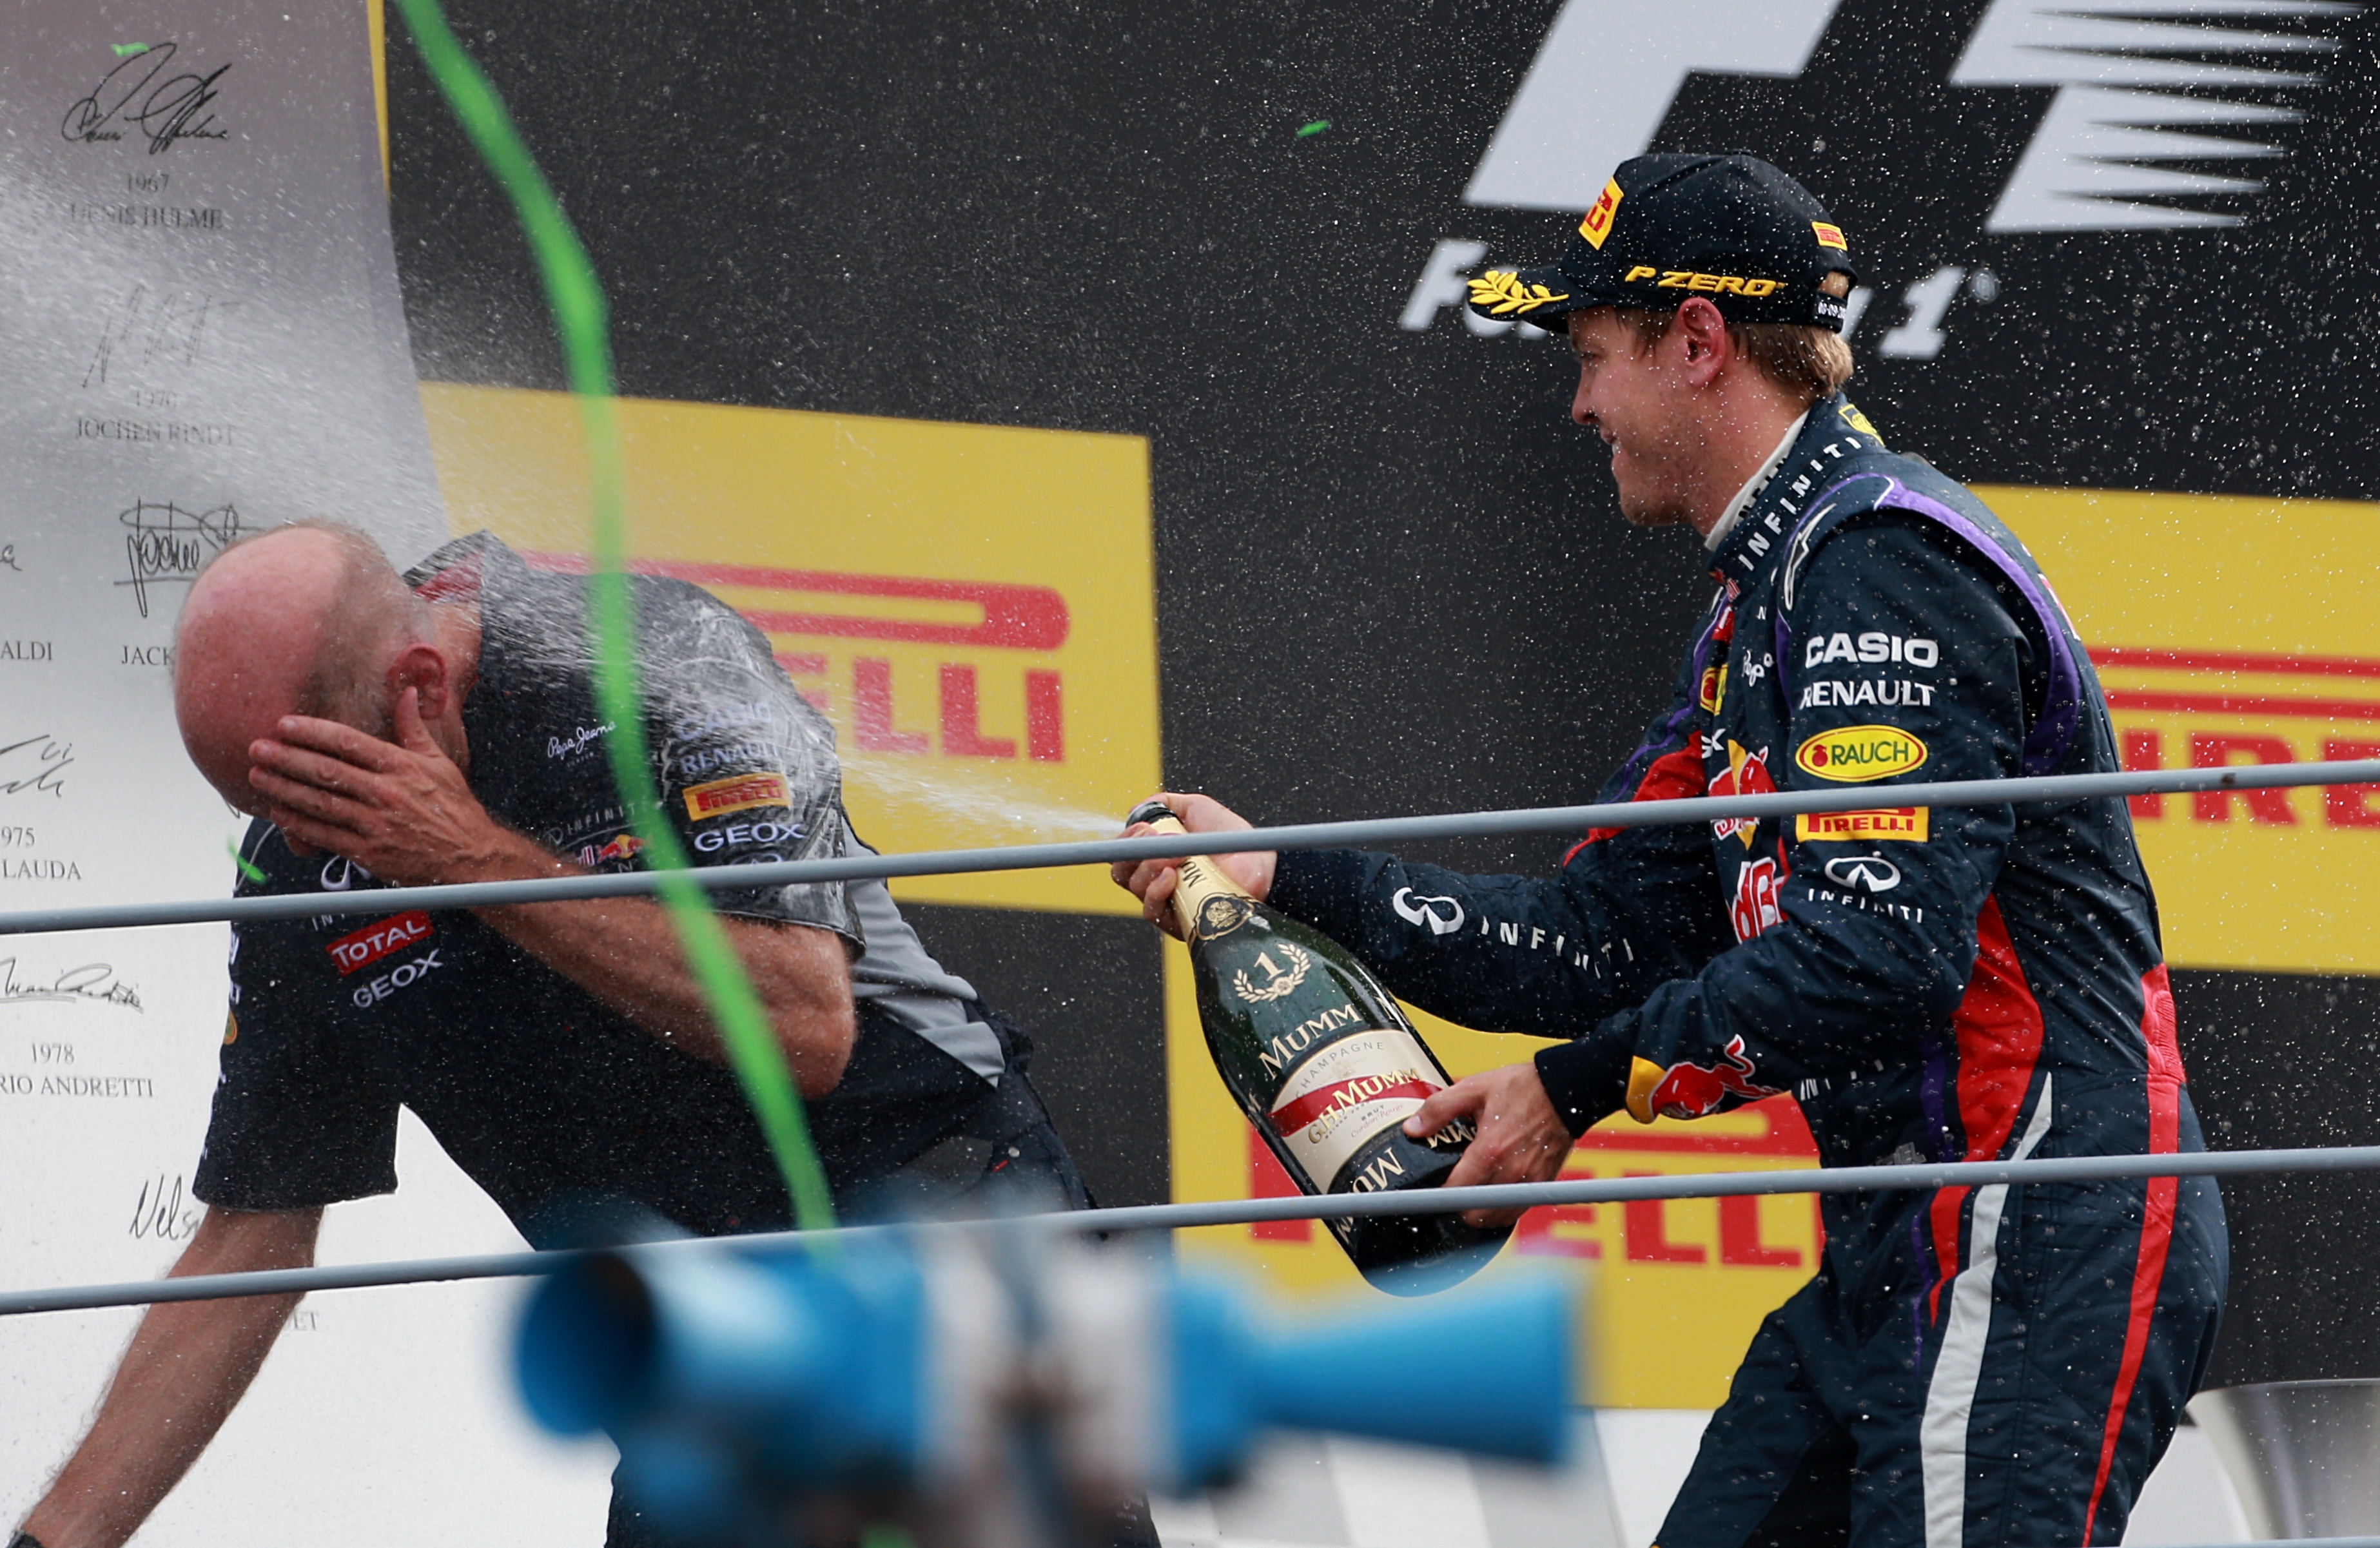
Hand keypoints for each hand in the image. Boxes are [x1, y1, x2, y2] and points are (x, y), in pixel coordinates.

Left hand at [247, 688, 513, 886]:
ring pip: (320, 802)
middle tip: (258, 747)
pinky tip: (278, 811)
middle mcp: (387, 793)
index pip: (350, 743)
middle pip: (327, 771)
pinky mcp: (369, 851)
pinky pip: (325, 834)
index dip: (314, 732)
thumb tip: (408, 692)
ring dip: (284, 788)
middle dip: (287, 758)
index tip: (286, 724)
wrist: (471, 858)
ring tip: (257, 775)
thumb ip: (415, 728)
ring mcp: (376, 823)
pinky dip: (298, 823)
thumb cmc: (455, 809)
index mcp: (402, 767)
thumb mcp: (440, 763)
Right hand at [1110, 791, 1275, 939]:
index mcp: (1156, 855)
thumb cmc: (1230, 837)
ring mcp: (1167, 900)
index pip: (1125, 854)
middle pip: (1122, 872)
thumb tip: (1136, 809)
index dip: (1125, 841)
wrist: (1259, 861)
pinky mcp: (1178, 920)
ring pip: (1136, 887)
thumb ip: (1165, 803)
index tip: (1142, 828)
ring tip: (1178, 852)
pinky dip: (1155, 891)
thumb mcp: (1196, 808)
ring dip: (1150, 865)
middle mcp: (1156, 879)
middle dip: (1134, 851)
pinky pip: (1151, 910)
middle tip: (1156, 838)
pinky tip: (1170, 876)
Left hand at [1404, 1062, 1576, 1227]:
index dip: (1438, 1193)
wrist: (1565, 1089)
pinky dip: (1502, 1209)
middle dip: (1457, 1206)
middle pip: (1474, 1215)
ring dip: (1480, 1211)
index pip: (1455, 1193)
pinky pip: (1516, 1211)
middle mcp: (1510, 1173)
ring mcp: (1528, 1182)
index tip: (1432, 1187)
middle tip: (1452, 1188)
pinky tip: (1493, 1191)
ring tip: (1471, 1191)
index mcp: (1489, 1151)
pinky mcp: (1542, 1184)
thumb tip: (1413, 1129)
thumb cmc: (1522, 1088)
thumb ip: (1439, 1109)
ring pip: (1496, 1218)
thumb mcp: (1474, 1089)